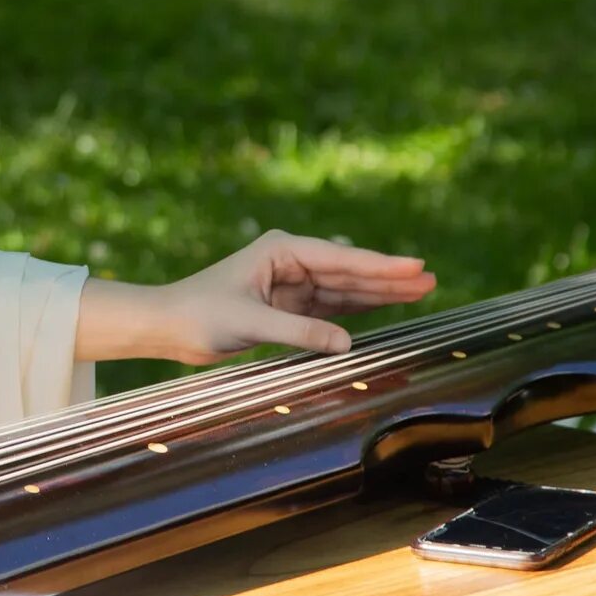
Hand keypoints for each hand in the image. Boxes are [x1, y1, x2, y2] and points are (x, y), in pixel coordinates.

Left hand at [81, 230, 434, 366]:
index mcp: (281, 251)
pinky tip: (385, 306)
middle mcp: (290, 262)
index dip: (380, 266)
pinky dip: (357, 309)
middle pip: (349, 272)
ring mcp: (290, 283)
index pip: (340, 260)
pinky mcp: (287, 306)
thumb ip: (300, 333)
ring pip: (344, 289)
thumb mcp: (251, 323)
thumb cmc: (199, 315)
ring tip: (421, 291)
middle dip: (389, 276)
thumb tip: (347, 344)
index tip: (415, 266)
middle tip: (430, 279)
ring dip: (380, 292)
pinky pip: (330, 306)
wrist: (165, 326)